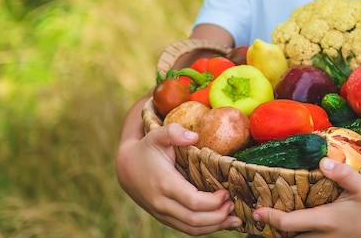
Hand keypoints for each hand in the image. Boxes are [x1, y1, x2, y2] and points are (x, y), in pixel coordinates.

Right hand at [115, 107, 240, 235]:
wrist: (126, 167)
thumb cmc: (147, 149)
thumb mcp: (158, 135)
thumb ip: (173, 132)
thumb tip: (193, 136)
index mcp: (164, 184)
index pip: (193, 202)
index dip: (213, 202)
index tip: (226, 192)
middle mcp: (162, 203)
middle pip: (194, 220)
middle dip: (218, 216)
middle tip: (233, 205)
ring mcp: (163, 213)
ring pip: (191, 229)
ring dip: (215, 226)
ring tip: (233, 218)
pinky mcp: (165, 218)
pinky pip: (187, 229)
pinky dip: (206, 229)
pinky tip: (221, 222)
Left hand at [252, 158, 360, 237]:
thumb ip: (343, 174)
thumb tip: (322, 161)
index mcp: (327, 220)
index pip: (289, 223)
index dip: (270, 218)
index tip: (257, 212)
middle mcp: (324, 236)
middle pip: (290, 237)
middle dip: (275, 228)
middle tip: (264, 213)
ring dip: (289, 233)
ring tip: (278, 219)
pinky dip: (303, 235)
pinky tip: (301, 225)